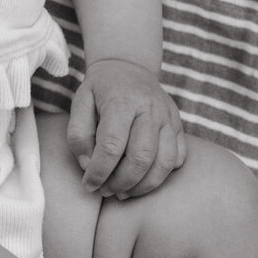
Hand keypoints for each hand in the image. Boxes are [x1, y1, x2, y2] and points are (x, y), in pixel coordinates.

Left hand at [67, 58, 185, 199]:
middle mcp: (149, 108)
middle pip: (141, 157)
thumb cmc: (101, 90)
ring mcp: (168, 116)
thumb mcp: (79, 102)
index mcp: (121, 100)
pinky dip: (162, 174)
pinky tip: (143, 176)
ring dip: (143, 186)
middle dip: (122, 182)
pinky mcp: (178, 124)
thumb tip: (88, 165)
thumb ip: (78, 134)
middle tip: (106, 190)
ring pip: (164, 162)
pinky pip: (178, 158)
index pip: (112, 145)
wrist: (128, 66)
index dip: (99, 171)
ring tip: (124, 191)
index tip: (88, 184)